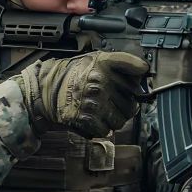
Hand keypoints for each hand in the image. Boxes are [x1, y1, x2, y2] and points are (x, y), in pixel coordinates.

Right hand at [12, 51, 148, 138]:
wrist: (46, 90)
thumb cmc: (73, 76)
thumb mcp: (94, 61)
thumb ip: (118, 65)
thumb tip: (143, 74)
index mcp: (103, 64)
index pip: (131, 64)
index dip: (140, 70)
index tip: (144, 73)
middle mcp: (100, 81)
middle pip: (131, 101)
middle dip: (125, 106)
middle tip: (115, 103)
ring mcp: (94, 101)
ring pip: (121, 119)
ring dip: (114, 119)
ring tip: (103, 111)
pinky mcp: (87, 118)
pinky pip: (106, 130)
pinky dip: (101, 128)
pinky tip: (94, 118)